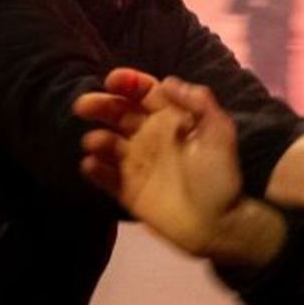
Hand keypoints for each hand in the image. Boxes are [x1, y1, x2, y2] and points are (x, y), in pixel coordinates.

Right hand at [73, 72, 285, 265]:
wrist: (218, 223)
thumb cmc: (219, 175)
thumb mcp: (219, 132)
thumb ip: (198, 102)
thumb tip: (167, 82)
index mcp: (172, 119)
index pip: (145, 93)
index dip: (129, 83)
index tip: (113, 81)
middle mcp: (150, 137)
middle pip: (120, 113)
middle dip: (102, 105)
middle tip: (84, 105)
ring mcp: (137, 164)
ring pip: (109, 143)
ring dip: (98, 138)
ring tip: (95, 141)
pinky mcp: (128, 191)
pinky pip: (106, 178)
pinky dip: (95, 170)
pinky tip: (91, 164)